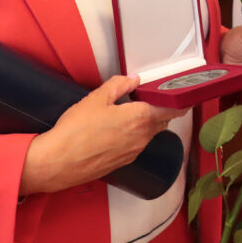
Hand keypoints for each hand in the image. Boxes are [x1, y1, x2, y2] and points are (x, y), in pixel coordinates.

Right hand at [20, 75, 186, 195]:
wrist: (58, 162)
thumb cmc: (75, 131)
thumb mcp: (97, 98)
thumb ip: (119, 85)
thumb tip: (133, 80)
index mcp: (140, 118)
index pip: (172, 110)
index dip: (180, 103)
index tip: (184, 96)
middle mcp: (141, 137)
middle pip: (162, 122)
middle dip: (161, 110)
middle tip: (153, 98)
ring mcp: (133, 152)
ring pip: (148, 134)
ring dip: (146, 123)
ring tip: (130, 112)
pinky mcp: (123, 162)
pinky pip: (136, 145)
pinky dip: (134, 135)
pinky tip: (117, 130)